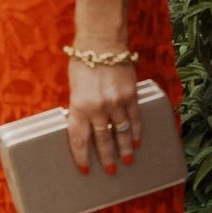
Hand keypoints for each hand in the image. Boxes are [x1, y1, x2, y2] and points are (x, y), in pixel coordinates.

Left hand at [65, 54, 142, 173]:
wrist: (101, 42)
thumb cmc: (83, 62)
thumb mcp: (74, 87)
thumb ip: (79, 107)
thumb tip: (85, 126)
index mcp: (78, 105)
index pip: (79, 138)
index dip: (82, 155)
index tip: (85, 169)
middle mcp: (97, 107)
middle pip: (103, 139)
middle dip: (106, 156)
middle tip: (110, 170)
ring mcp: (116, 102)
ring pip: (121, 132)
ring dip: (124, 148)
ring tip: (127, 161)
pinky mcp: (131, 96)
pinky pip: (135, 119)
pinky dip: (136, 132)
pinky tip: (137, 142)